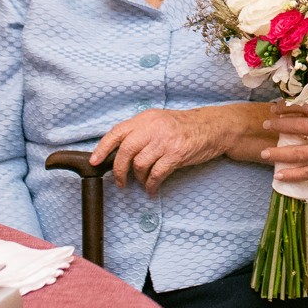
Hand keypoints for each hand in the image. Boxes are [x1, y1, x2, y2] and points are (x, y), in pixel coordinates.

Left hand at [91, 103, 271, 195]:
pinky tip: (152, 189)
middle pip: (125, 152)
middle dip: (118, 171)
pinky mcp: (176, 154)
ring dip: (138, 179)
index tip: (94, 161)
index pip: (117, 132)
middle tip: (120, 182)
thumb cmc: (185, 126)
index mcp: (146, 118)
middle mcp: (153, 127)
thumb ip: (141, 132)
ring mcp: (165, 141)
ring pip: (139, 165)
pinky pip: (156, 174)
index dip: (102, 148)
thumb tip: (120, 152)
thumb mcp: (160, 121)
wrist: (213, 127)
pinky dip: (151, 185)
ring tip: (142, 183)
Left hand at [262, 100, 307, 183]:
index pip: (307, 106)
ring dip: (278, 153)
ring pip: (299, 152)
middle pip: (299, 126)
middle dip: (278, 125)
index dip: (288, 107)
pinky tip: (280, 176)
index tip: (274, 107)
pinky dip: (293, 174)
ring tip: (263, 154)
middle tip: (264, 124)